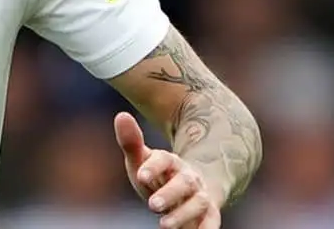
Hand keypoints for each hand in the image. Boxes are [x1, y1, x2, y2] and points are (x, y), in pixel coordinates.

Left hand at [114, 112, 221, 228]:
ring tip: (164, 224)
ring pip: (198, 202)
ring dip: (183, 214)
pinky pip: (212, 220)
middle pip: (184, 182)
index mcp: (170, 161)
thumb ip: (130, 142)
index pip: (164, 159)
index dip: (153, 167)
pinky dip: (207, 228)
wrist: (190, 188)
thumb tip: (121, 115)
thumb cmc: (158, 175)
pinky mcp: (209, 213)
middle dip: (170, 193)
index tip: (139, 175)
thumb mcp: (142, 161)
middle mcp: (189, 177)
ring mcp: (200, 195)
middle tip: (152, 204)